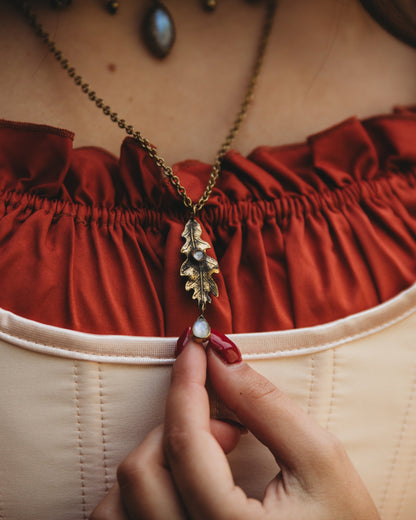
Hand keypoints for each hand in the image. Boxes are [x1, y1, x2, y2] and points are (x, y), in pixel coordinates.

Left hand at [90, 330, 380, 519]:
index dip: (187, 382)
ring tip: (209, 459)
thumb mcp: (320, 461)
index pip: (186, 441)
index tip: (195, 345)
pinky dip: (142, 489)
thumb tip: (220, 357)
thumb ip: (266, 405)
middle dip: (180, 427)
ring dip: (156, 458)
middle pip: (141, 469)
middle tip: (230, 427)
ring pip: (118, 501)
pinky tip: (182, 482)